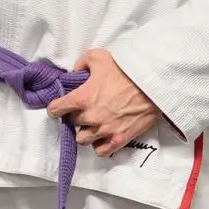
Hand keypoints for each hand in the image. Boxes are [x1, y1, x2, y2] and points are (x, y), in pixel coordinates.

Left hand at [45, 49, 161, 157]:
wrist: (153, 84)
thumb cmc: (126, 70)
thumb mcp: (99, 57)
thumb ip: (81, 63)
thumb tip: (75, 72)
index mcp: (82, 98)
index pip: (55, 109)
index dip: (55, 107)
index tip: (59, 107)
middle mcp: (90, 117)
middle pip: (71, 123)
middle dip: (74, 117)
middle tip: (82, 111)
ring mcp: (105, 130)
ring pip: (82, 139)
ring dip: (85, 132)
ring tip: (92, 125)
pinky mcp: (120, 139)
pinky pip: (100, 151)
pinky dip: (99, 145)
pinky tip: (102, 137)